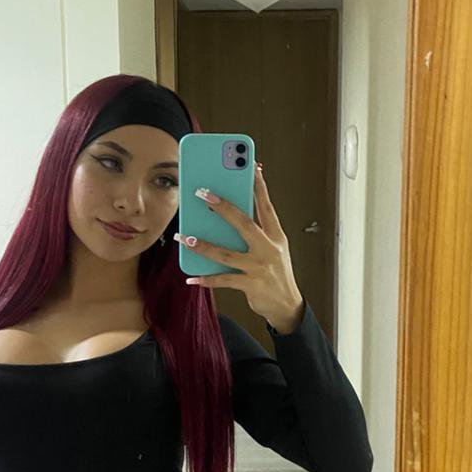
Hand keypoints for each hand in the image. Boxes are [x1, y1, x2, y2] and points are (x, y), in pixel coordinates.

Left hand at [176, 164, 304, 330]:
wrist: (287, 305)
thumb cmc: (276, 271)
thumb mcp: (274, 247)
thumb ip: (257, 231)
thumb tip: (230, 212)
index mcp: (276, 235)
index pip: (266, 206)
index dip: (259, 186)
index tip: (251, 166)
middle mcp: (269, 249)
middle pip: (244, 223)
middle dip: (223, 207)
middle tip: (202, 193)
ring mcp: (259, 267)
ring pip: (226, 254)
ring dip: (202, 245)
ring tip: (184, 238)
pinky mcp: (250, 285)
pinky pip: (223, 280)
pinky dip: (206, 279)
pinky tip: (192, 277)